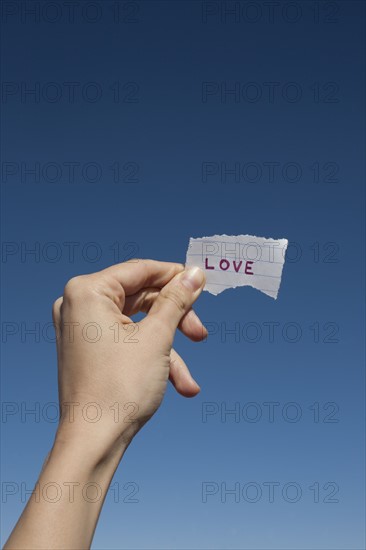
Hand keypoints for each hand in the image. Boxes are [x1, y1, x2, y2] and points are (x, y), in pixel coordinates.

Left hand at [52, 259, 206, 462]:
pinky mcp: (88, 349)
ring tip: (189, 379)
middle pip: (140, 298)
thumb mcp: (157, 337)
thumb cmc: (120, 387)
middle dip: (175, 319)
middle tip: (200, 334)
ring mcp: (81, 328)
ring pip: (137, 324)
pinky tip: (178, 385)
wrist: (93, 442)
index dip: (175, 276)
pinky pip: (126, 342)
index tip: (201, 283)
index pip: (140, 270)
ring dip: (168, 347)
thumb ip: (177, 300)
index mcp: (87, 291)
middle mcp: (78, 304)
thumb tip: (195, 273)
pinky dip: (152, 358)